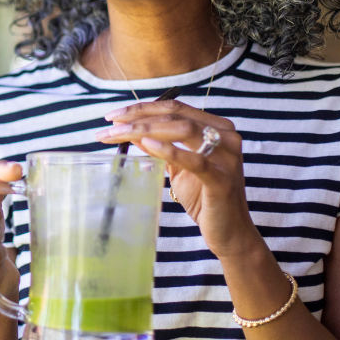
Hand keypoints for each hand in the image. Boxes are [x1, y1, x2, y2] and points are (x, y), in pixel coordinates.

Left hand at [96, 99, 263, 259]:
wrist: (229, 232)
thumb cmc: (203, 197)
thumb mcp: (177, 166)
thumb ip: (159, 145)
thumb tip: (130, 129)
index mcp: (217, 127)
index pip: (175, 107)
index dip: (143, 108)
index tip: (114, 116)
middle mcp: (226, 136)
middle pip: (175, 115)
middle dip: (138, 118)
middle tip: (109, 125)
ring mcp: (227, 156)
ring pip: (182, 130)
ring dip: (145, 130)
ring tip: (119, 134)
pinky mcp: (223, 179)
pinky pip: (195, 160)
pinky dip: (169, 150)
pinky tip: (146, 144)